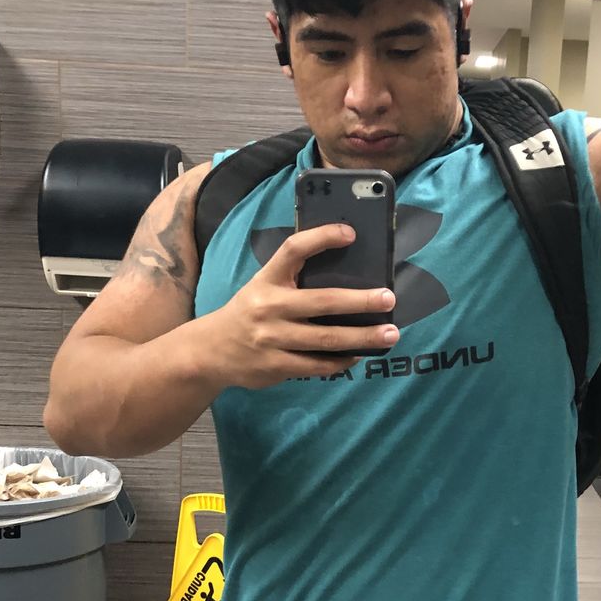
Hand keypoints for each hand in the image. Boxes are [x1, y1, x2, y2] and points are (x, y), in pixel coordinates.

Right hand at [198, 224, 398, 388]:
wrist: (211, 351)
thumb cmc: (250, 312)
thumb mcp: (263, 287)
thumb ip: (294, 280)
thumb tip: (348, 275)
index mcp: (267, 279)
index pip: (294, 249)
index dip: (322, 238)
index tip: (351, 234)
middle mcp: (269, 306)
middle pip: (322, 301)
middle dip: (360, 301)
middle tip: (389, 298)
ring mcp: (272, 339)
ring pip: (326, 339)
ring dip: (362, 337)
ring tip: (389, 334)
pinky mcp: (276, 366)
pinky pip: (318, 365)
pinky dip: (342, 360)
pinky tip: (359, 355)